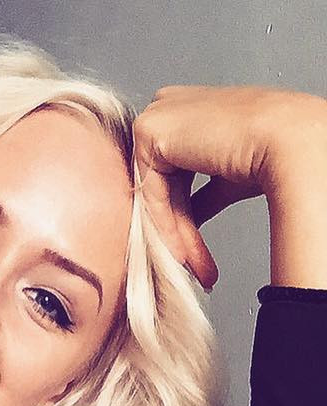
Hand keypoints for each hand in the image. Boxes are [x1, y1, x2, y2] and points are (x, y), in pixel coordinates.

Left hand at [132, 84, 326, 289]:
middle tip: (196, 266)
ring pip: (156, 192)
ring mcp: (158, 115)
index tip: (195, 252)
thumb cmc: (276, 151)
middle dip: (179, 231)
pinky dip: (164, 224)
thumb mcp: (228, 178)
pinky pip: (149, 191)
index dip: (184, 216)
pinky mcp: (149, 131)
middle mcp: (172, 106)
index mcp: (192, 110)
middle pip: (164, 185)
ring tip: (194, 266)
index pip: (175, 173)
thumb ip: (202, 195)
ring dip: (175, 234)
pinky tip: (181, 252)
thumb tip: (191, 218)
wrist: (290, 142)